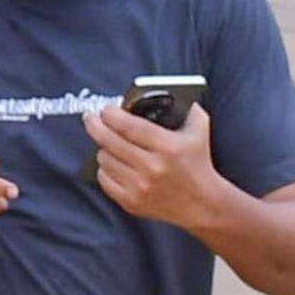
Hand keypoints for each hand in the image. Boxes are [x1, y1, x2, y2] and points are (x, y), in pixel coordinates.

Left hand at [87, 99, 244, 235]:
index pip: (128, 126)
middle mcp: (152, 167)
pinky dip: (105, 169)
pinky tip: (112, 163)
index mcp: (168, 147)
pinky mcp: (131, 202)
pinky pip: (104, 179)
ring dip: (103, 148)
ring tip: (109, 143)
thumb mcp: (199, 131)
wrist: (203, 204)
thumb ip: (188, 108)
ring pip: (104, 159)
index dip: (110, 114)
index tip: (105, 109)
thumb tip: (170, 90)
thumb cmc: (198, 163)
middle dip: (94, 125)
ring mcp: (140, 187)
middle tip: (90, 118)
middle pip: (109, 141)